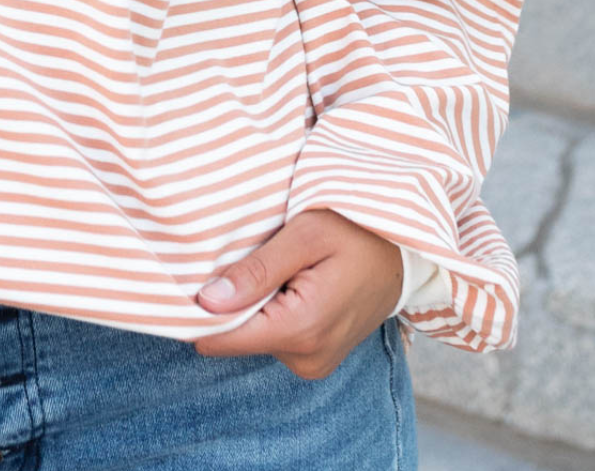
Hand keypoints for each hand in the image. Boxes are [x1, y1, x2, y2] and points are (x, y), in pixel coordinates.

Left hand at [192, 208, 403, 379]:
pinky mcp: (317, 358)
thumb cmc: (357, 231)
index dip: (200, 309)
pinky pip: (275, 336)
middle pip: (238, 335)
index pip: (224, 337)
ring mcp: (314, 362)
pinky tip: (287, 281)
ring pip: (255, 334)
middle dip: (232, 299)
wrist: (406, 253)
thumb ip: (256, 270)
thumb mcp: (305, 235)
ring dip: (254, 303)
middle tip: (249, 257)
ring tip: (276, 266)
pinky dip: (271, 309)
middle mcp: (307, 358)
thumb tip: (206, 300)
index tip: (187, 279)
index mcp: (301, 330)